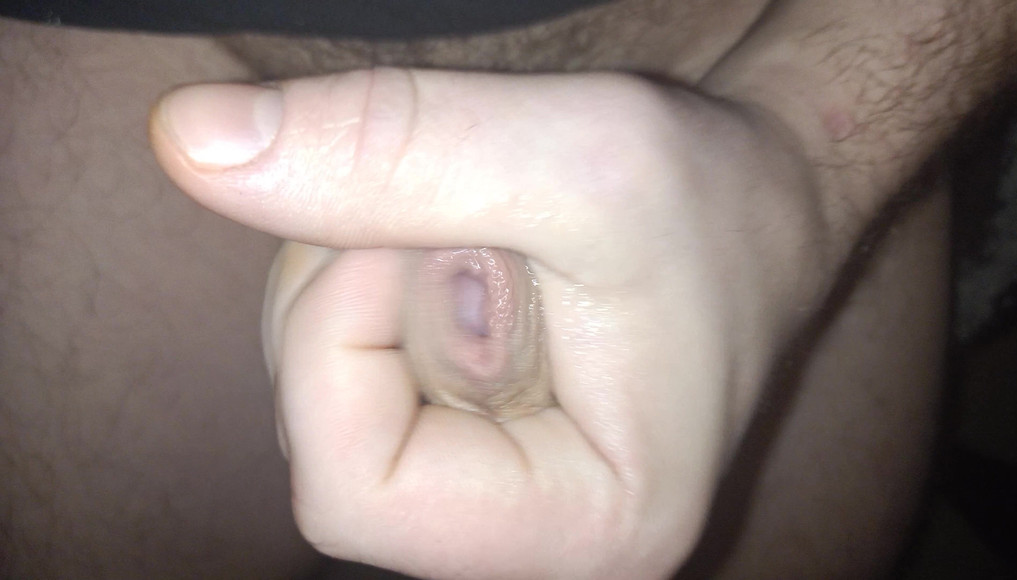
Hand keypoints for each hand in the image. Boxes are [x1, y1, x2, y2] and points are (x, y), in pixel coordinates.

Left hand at [150, 68, 829, 578]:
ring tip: (472, 226)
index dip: (340, 346)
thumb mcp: (577, 154)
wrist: (763, 202)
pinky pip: (346, 374)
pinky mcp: (471, 440)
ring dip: (351, 281)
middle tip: (462, 214)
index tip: (422, 233)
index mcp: (586, 527)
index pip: (353, 494)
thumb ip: (389, 150)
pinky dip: (363, 288)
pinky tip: (450, 250)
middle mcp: (531, 538)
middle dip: (351, 298)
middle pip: (324, 446)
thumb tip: (188, 143)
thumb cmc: (710, 197)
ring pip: (320, 404)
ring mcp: (496, 492)